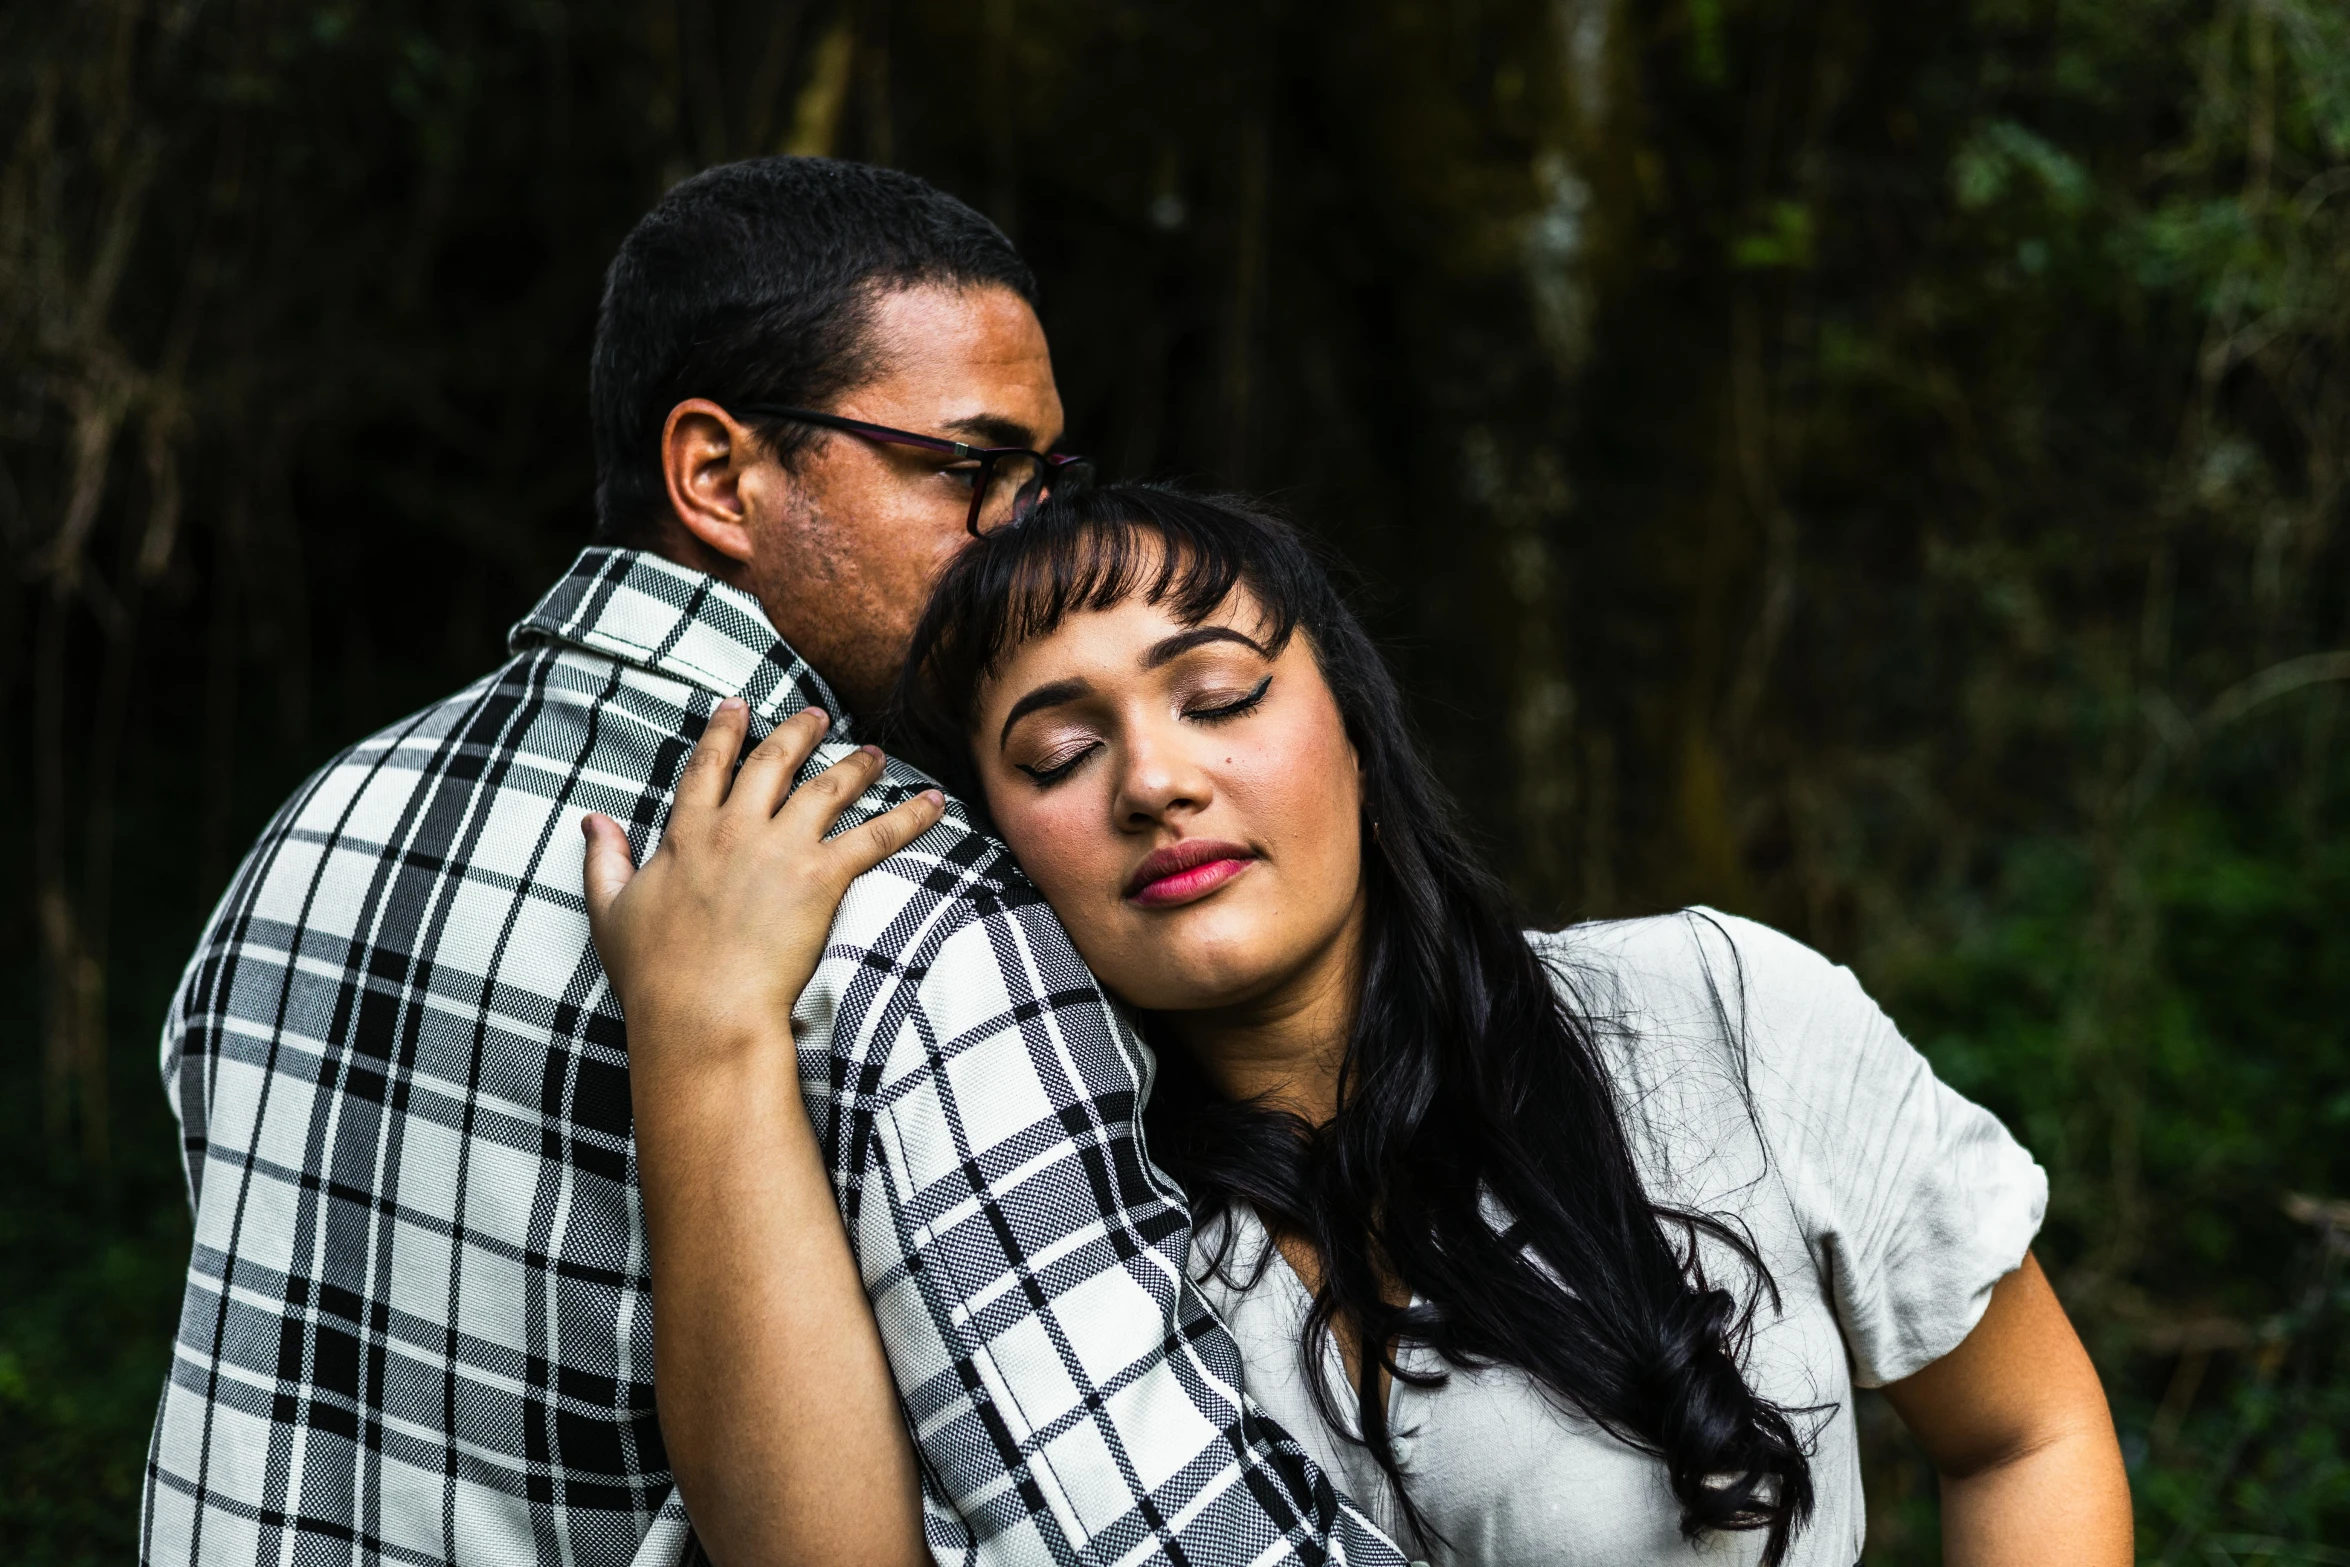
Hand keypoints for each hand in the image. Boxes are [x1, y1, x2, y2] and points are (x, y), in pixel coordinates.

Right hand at [579, 699, 944, 1075]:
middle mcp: (735, 829)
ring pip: (827, 788)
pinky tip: (935, 802)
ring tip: (875, 752)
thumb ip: (603, 860)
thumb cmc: (654, 975)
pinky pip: (876, 836)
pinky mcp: (821, 877)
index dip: (724, 732)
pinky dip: (910, 816)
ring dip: (855, 765)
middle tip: (817, 715)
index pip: (707, 768)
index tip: (736, 706)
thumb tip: (592, 821)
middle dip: (797, 733)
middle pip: (772, 763)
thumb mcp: (611, 912)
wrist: (699, 1012)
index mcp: (687, 835)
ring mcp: (780, 849)